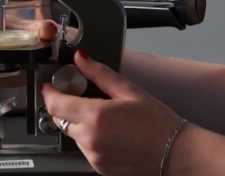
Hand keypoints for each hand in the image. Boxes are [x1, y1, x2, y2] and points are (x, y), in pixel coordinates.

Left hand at [42, 51, 181, 175]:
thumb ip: (100, 73)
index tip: (50, 85)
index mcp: (96, 117)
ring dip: (78, 122)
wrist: (174, 153)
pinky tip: (109, 131)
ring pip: (72, 135)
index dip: (49, 92)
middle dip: (64, 106)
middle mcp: (90, 139)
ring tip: (103, 115)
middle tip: (79, 95)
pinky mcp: (99, 167)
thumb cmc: (157, 123)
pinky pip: (84, 149)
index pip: (56, 104)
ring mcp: (94, 156)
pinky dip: (89, 138)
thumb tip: (82, 59)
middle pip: (60, 119)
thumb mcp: (129, 90)